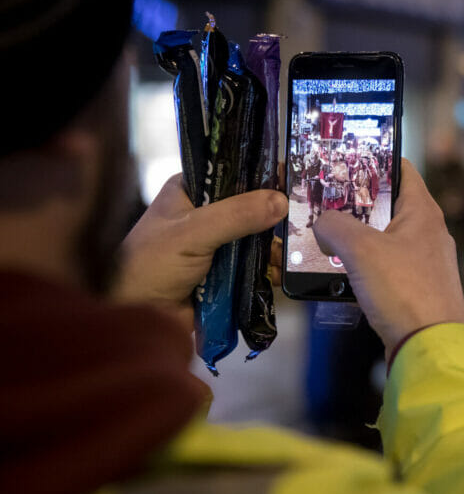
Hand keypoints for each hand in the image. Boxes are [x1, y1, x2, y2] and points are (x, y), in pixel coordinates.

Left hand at [115, 174, 287, 321]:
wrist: (135, 319)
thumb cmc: (151, 266)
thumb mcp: (193, 232)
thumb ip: (236, 215)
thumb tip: (282, 201)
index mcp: (190, 192)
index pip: (233, 174)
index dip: (261, 177)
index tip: (292, 181)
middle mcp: (205, 215)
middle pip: (251, 208)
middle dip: (273, 218)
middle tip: (298, 223)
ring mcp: (216, 246)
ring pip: (256, 239)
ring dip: (273, 247)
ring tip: (290, 254)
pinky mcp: (225, 274)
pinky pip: (255, 266)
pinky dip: (268, 270)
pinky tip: (279, 273)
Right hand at [313, 159, 463, 356]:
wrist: (429, 348)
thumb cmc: (403, 290)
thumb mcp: (360, 249)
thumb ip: (334, 226)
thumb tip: (322, 223)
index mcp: (423, 212)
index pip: (401, 169)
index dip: (373, 160)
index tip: (343, 159)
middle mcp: (429, 232)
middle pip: (388, 205)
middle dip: (355, 204)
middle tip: (323, 202)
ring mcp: (426, 263)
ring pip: (384, 239)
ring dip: (356, 239)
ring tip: (324, 239)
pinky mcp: (418, 290)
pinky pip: (386, 268)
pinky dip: (364, 267)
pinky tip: (341, 275)